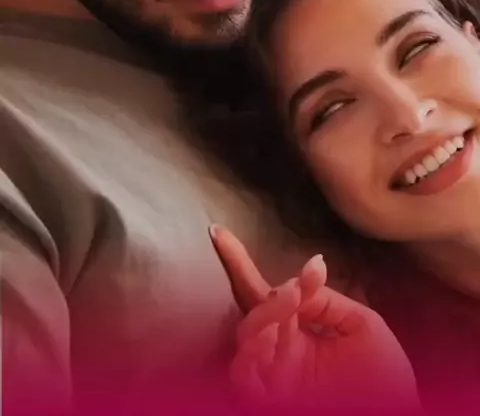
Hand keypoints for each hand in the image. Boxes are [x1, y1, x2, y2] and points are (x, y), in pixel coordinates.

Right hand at [210, 226, 419, 413]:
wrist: (396, 415)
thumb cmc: (385, 379)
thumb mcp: (364, 326)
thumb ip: (328, 300)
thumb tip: (305, 272)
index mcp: (297, 331)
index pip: (266, 293)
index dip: (239, 262)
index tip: (218, 231)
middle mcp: (278, 349)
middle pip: (251, 309)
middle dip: (262, 288)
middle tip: (296, 288)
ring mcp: (271, 373)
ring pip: (246, 334)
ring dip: (267, 313)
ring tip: (292, 300)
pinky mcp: (266, 396)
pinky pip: (243, 370)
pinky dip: (252, 348)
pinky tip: (271, 332)